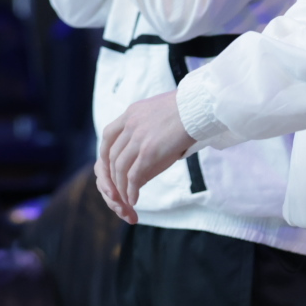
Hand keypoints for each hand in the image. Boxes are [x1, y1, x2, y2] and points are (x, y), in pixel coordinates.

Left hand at [95, 91, 197, 222]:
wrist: (199, 106)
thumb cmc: (188, 107)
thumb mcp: (158, 108)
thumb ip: (147, 121)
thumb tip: (149, 136)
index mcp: (131, 113)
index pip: (108, 135)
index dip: (106, 153)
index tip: (109, 166)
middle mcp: (130, 124)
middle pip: (112, 154)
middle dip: (112, 175)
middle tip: (117, 187)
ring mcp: (138, 138)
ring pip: (120, 168)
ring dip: (120, 186)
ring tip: (125, 199)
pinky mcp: (149, 151)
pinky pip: (133, 176)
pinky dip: (131, 190)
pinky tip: (134, 199)